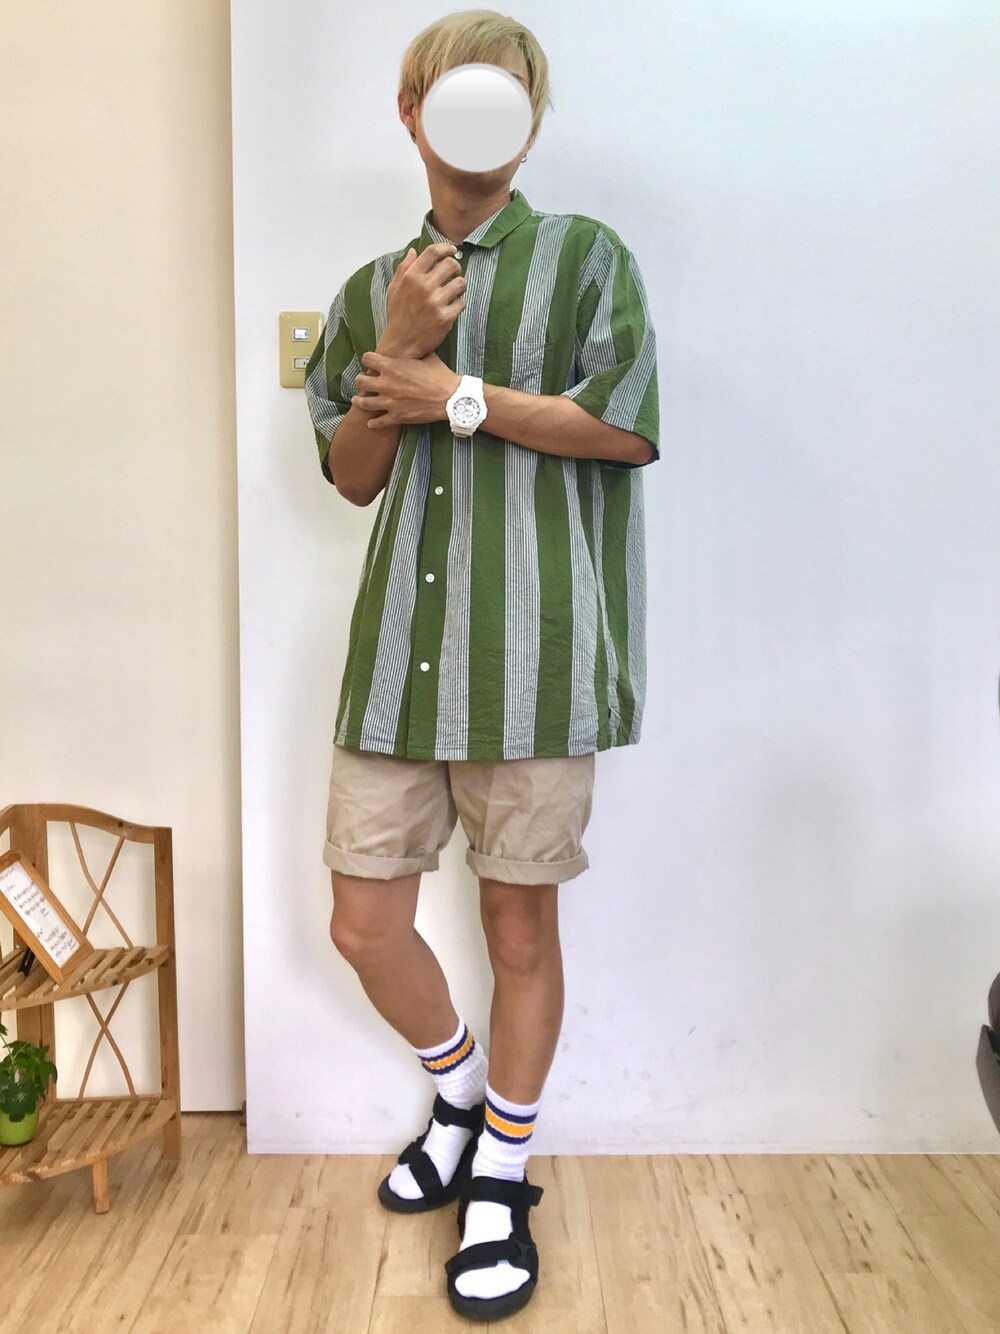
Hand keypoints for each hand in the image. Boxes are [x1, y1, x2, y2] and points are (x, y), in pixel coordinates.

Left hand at [353, 351, 460, 428]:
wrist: (450, 398)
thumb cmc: (440, 375)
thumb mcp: (426, 356)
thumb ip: (412, 354)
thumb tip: (412, 347)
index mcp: (391, 366)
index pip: (367, 358)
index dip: (368, 359)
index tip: (371, 362)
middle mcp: (386, 384)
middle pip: (360, 381)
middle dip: (361, 380)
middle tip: (365, 382)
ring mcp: (389, 402)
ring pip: (363, 403)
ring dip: (360, 401)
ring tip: (359, 400)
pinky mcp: (397, 417)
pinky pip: (378, 422)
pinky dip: (373, 422)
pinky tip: (371, 422)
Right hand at [383, 242, 466, 356]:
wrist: (401, 344)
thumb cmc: (398, 315)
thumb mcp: (394, 289)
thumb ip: (404, 268)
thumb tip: (413, 251)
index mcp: (411, 276)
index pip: (433, 252)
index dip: (446, 248)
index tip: (452, 250)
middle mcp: (424, 286)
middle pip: (451, 264)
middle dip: (456, 267)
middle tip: (454, 274)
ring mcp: (436, 302)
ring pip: (460, 282)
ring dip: (460, 285)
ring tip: (455, 291)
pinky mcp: (445, 317)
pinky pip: (462, 302)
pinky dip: (460, 303)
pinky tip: (453, 306)